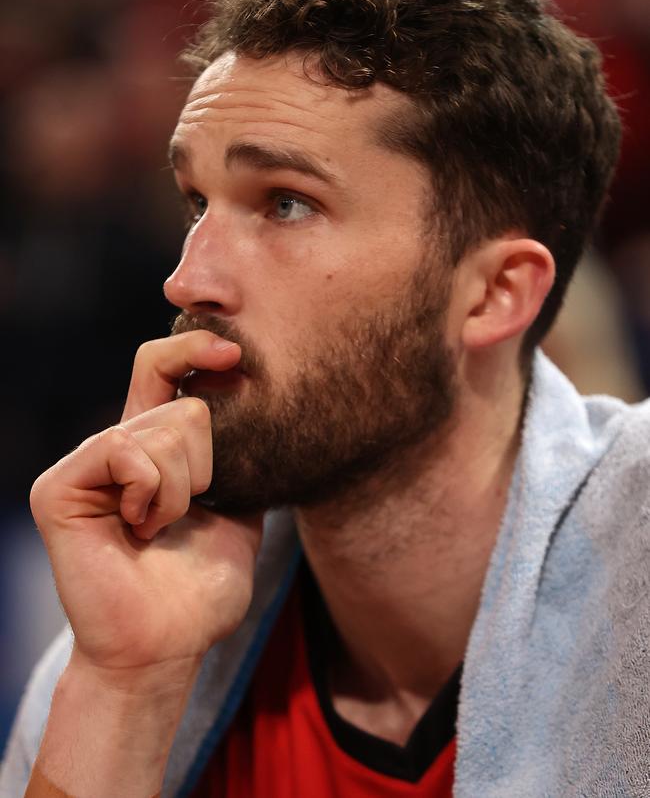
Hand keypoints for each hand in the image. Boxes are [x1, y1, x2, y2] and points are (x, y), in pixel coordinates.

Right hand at [30, 330, 262, 677]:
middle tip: (182, 516)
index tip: (234, 352)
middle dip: (204, 468)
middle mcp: (117, 445)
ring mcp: (85, 463)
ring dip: (179, 490)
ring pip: (162, 430)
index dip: (195, 348)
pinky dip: (151, 493)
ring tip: (157, 529)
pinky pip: (126, 451)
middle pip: (183, 405)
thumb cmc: (199, 589)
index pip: (165, 370)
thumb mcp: (238, 512)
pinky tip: (138, 528)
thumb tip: (264, 409)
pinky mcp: (60, 485)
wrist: (166, 645)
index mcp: (154, 448)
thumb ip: (239, 461)